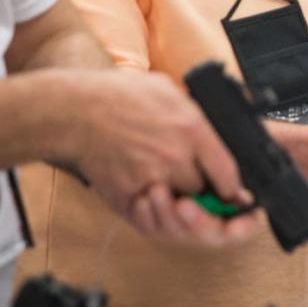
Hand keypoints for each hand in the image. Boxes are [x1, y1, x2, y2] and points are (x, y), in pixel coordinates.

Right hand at [56, 70, 252, 241]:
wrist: (76, 112)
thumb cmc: (120, 96)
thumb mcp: (169, 90)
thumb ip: (195, 114)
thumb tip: (214, 130)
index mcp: (192, 129)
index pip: (227, 171)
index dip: (231, 184)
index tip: (230, 188)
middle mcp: (175, 158)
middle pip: (204, 190)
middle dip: (202, 188)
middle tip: (193, 180)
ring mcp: (151, 179)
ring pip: (179, 205)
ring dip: (178, 199)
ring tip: (170, 185)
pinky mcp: (128, 196)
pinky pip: (151, 216)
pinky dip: (153, 209)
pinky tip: (150, 193)